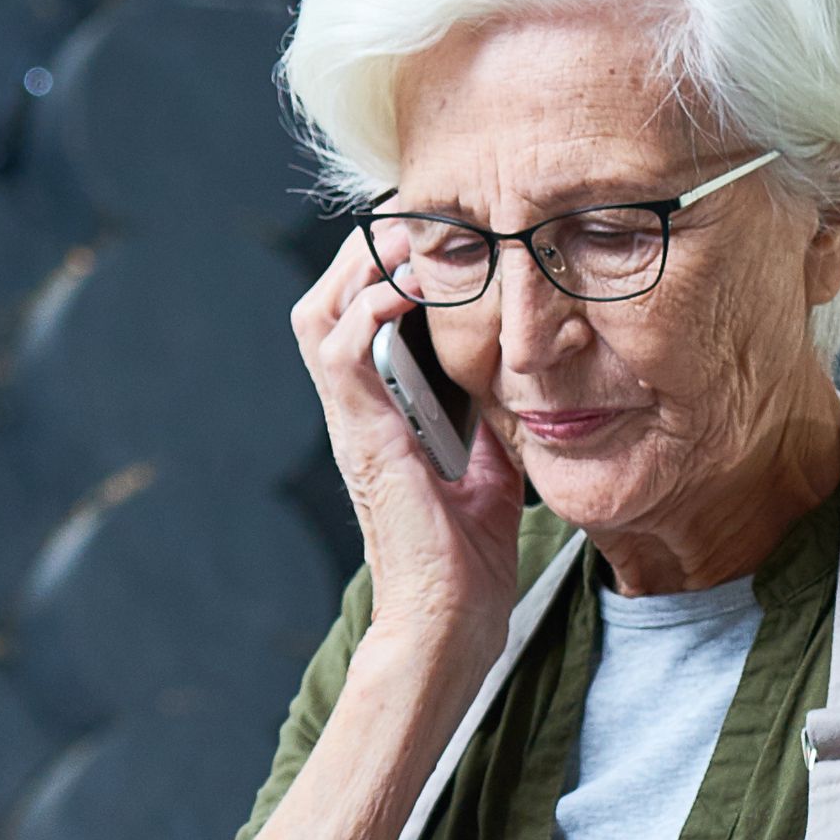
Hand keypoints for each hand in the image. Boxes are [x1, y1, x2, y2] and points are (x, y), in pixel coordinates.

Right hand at [293, 233, 528, 667]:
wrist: (451, 621)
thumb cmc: (467, 559)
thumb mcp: (492, 465)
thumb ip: (490, 416)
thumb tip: (518, 374)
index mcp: (380, 411)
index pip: (360, 312)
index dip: (386, 263)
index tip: (436, 230)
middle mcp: (355, 409)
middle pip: (328, 295)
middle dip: (369, 247)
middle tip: (421, 218)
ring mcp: (351, 420)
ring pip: (321, 310)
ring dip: (362, 266)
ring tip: (411, 240)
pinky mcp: (361, 435)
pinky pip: (340, 349)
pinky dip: (368, 307)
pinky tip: (409, 286)